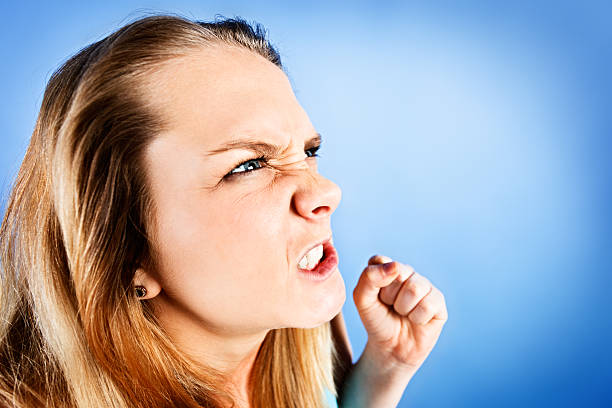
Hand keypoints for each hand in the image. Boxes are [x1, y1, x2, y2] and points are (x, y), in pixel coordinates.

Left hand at [353, 255, 447, 375]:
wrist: (390, 348)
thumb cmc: (377, 320)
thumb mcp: (362, 300)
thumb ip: (369, 278)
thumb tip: (395, 266)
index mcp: (386, 267)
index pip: (379, 261)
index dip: (374, 283)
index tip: (374, 296)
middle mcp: (407, 272)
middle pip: (398, 273)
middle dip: (388, 296)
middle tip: (389, 307)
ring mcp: (424, 285)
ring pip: (415, 289)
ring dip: (403, 308)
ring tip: (402, 313)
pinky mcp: (438, 301)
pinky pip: (428, 305)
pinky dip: (417, 318)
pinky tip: (416, 320)